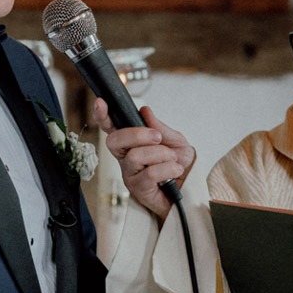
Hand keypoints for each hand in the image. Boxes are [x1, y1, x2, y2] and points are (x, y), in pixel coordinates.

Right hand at [95, 101, 194, 219]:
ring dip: (160, 154)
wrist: (191, 187)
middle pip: (114, 140)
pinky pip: (149, 173)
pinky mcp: (138, 189)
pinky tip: (175, 170)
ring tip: (172, 159)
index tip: (101, 103)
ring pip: (134, 156)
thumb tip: (145, 111)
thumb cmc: (179, 164)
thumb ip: (160, 128)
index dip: (103, 116)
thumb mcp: (175, 141)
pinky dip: (168, 168)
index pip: (112, 128)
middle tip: (158, 138)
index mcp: (131, 143)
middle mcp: (126, 158)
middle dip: (137, 134)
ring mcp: (130, 174)